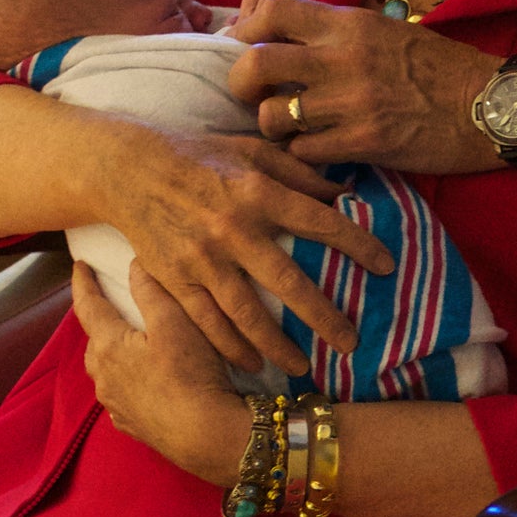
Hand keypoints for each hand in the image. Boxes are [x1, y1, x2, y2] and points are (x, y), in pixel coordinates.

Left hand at [72, 261, 247, 484]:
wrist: (205, 436)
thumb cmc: (190, 374)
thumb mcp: (174, 323)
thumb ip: (151, 291)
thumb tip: (134, 264)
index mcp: (108, 346)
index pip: (88, 307)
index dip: (83, 284)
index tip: (79, 265)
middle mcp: (103, 376)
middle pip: (95, 340)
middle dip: (101, 320)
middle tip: (113, 303)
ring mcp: (115, 404)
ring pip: (106, 369)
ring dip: (113, 352)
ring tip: (131, 341)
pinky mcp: (130, 424)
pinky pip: (120, 393)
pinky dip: (127, 379)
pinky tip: (145, 379)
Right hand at [99, 123, 393, 373]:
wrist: (130, 170)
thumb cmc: (202, 155)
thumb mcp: (254, 151)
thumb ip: (300, 173)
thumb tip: (344, 191)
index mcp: (258, 192)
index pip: (319, 222)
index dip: (357, 244)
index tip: (386, 265)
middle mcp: (233, 229)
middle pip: (288, 281)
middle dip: (323, 316)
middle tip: (352, 341)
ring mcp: (201, 258)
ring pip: (246, 313)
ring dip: (278, 345)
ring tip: (305, 366)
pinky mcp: (174, 279)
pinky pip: (207, 322)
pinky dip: (230, 346)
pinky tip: (252, 363)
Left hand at [228, 0, 502, 173]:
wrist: (491, 105)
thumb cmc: (438, 66)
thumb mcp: (385, 29)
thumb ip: (330, 24)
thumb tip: (266, 6)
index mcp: (350, 24)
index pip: (273, 10)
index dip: (246, 28)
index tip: (244, 44)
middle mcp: (345, 59)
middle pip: (255, 63)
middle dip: (239, 81)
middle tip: (252, 93)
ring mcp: (353, 104)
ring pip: (272, 115)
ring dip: (271, 123)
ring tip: (287, 125)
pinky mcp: (364, 144)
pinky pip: (303, 151)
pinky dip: (301, 152)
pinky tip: (317, 147)